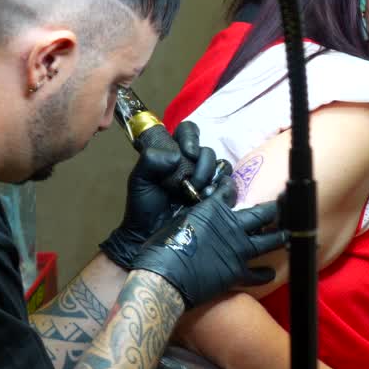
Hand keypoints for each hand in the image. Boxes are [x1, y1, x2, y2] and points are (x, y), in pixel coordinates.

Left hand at [100, 121, 229, 268]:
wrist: (149, 238)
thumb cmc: (143, 208)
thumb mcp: (139, 180)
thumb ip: (150, 160)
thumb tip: (175, 156)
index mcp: (173, 154)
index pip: (188, 131)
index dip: (191, 137)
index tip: (187, 153)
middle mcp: (192, 165)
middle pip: (208, 151)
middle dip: (201, 165)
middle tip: (190, 183)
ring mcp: (206, 181)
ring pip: (221, 166)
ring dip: (212, 177)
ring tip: (200, 194)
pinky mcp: (217, 197)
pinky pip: (229, 185)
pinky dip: (222, 190)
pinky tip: (208, 199)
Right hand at [130, 178, 287, 308]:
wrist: (164, 276)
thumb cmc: (162, 246)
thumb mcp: (177, 219)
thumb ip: (193, 213)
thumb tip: (196, 211)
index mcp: (214, 208)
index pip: (231, 190)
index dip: (236, 187)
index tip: (242, 186)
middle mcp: (232, 226)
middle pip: (263, 213)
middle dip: (275, 208)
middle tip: (285, 205)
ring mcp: (238, 250)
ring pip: (270, 240)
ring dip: (281, 237)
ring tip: (288, 235)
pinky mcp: (238, 273)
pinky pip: (258, 274)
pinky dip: (265, 274)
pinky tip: (270, 273)